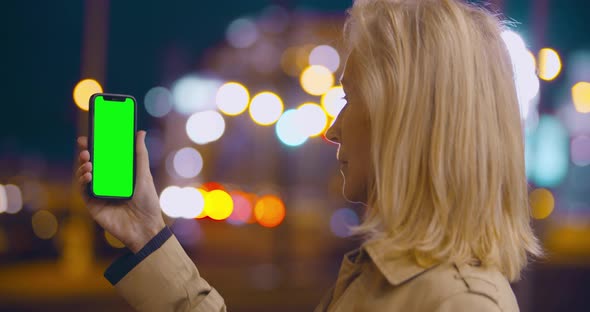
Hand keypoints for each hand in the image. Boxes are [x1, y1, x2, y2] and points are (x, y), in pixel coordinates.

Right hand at [76, 131, 164, 252]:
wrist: (144, 228)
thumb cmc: (147, 202)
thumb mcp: (143, 175)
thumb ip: (140, 154)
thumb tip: (140, 132)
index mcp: (118, 175)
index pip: (103, 158)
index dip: (94, 147)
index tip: (89, 136)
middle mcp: (107, 183)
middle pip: (91, 165)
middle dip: (85, 155)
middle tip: (85, 148)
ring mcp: (98, 194)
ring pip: (84, 176)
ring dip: (83, 167)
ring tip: (88, 163)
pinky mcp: (93, 205)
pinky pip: (83, 191)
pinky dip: (83, 181)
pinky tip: (88, 175)